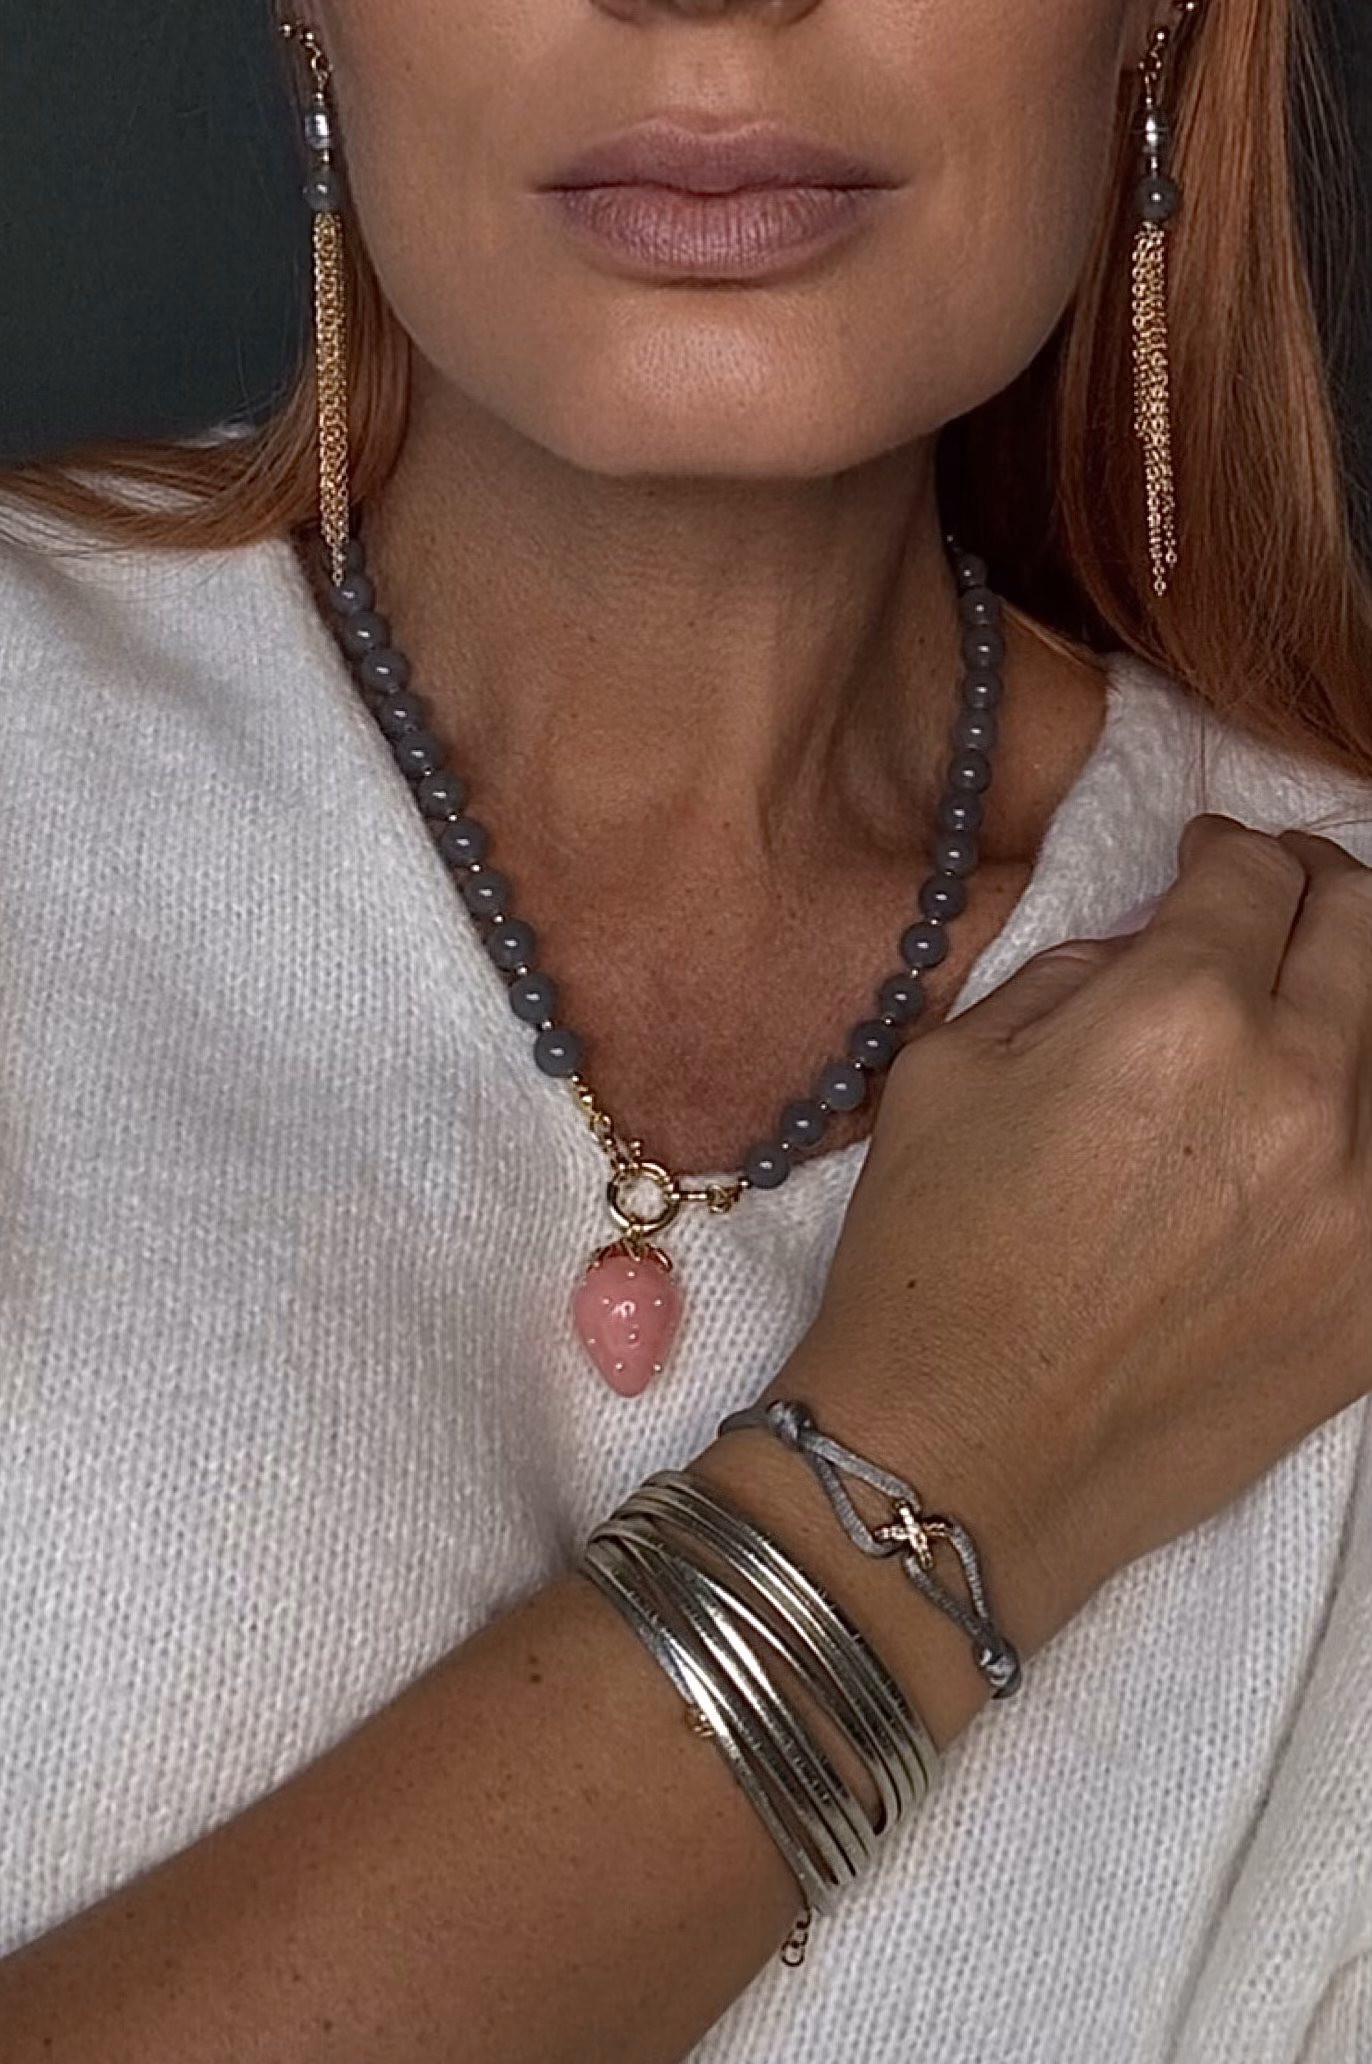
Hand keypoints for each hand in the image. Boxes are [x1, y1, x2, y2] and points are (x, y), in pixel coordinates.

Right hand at [772, 813, 1371, 1660]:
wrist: (961, 1461)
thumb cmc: (930, 1263)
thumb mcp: (946, 1070)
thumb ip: (1068, 975)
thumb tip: (1148, 944)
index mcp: (1179, 1015)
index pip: (1253, 875)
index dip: (1224, 852)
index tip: (1204, 866)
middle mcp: (1298, 1089)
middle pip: (1363, 925)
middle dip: (1317, 890)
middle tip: (1277, 901)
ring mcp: (1363, 1201)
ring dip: (1355, 997)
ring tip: (1310, 1007)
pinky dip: (1363, 1117)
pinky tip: (1321, 1119)